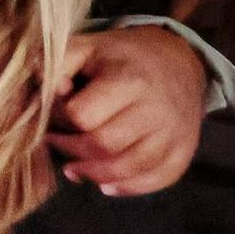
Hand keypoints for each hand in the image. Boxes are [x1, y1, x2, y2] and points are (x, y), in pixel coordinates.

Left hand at [47, 25, 205, 195]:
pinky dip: (128, 187)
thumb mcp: (88, 46)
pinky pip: (156, 180)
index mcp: (129, 81)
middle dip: (71, 149)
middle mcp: (156, 110)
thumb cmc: (123, 56)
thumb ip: (59, 63)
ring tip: (74, 168)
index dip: (60, 118)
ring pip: (128, 168)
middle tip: (57, 142)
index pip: (82, 115)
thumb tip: (49, 91)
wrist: (179, 60)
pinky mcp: (185, 151)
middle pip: (103, 146)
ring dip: (94, 174)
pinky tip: (106, 184)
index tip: (55, 114)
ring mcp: (174, 134)